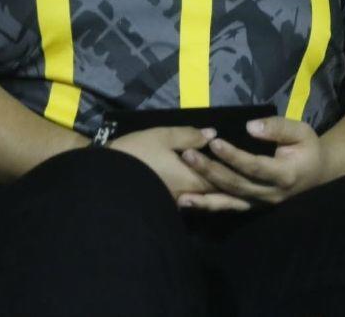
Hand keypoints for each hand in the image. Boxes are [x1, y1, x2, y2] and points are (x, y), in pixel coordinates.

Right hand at [108, 126, 230, 201]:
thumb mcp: (163, 137)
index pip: (223, 179)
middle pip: (214, 193)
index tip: (243, 160)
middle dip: (226, 182)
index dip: (234, 170)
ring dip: (211, 188)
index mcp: (192, 180)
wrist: (101, 180)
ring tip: (220, 175)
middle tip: (237, 170)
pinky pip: (187, 201)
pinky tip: (196, 182)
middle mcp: (187, 198)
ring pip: (201, 199)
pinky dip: (196, 193)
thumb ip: (190, 136)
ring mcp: (174, 206)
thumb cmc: (136, 154)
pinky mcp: (162, 208)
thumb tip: (213, 135)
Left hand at [178, 117, 327, 210]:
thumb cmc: (308, 149)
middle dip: (210, 171)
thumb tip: (250, 126)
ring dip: (203, 196)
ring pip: (228, 201)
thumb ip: (278, 128)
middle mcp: (270, 194)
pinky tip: (187, 202)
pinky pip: (227, 207)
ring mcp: (260, 204)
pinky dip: (207, 206)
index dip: (233, 156)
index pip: (254, 166)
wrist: (317, 174)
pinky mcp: (251, 207)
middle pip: (236, 185)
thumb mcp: (301, 132)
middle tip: (188, 155)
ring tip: (180, 191)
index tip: (214, 142)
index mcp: (285, 175)